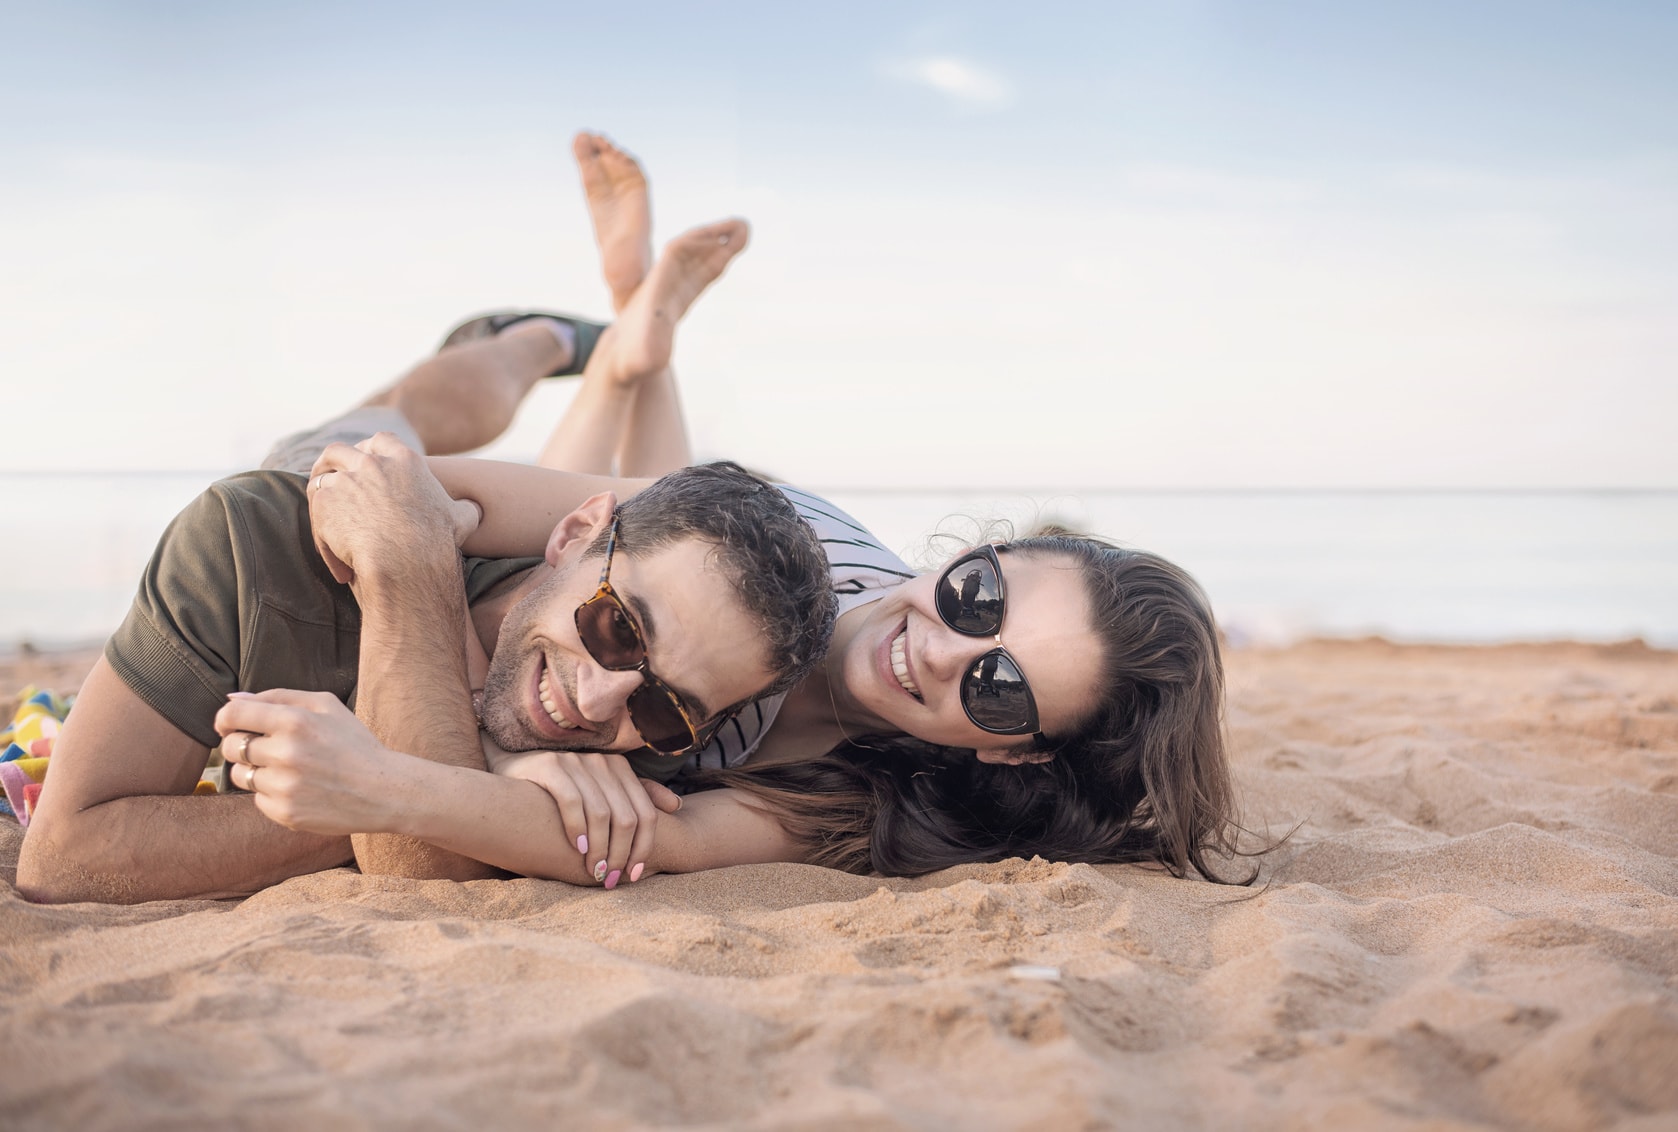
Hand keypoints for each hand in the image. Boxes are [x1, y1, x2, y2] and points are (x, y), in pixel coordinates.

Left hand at [215, 689, 408, 836]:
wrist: (384, 790)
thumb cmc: (354, 744)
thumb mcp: (326, 706)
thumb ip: (278, 696)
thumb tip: (233, 698)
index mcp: (295, 721)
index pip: (232, 715)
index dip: (225, 718)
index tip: (230, 724)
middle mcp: (285, 753)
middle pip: (231, 747)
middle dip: (239, 744)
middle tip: (264, 747)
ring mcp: (284, 786)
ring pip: (240, 775)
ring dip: (254, 770)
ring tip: (285, 769)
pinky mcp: (285, 813)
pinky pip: (257, 799)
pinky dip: (271, 793)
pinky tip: (298, 789)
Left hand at [306, 433, 480, 586]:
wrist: (409, 559)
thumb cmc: (437, 540)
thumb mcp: (462, 518)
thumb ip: (466, 508)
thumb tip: (475, 509)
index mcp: (405, 460)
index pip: (382, 441)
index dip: (370, 450)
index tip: (366, 463)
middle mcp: (372, 463)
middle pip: (340, 451)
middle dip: (332, 464)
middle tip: (330, 480)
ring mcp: (345, 480)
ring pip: (321, 478)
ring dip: (320, 496)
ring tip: (324, 516)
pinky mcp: (325, 503)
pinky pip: (316, 514)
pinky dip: (321, 535)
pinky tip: (335, 558)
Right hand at [492, 746, 680, 887]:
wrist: (511, 771)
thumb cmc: (561, 789)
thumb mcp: (602, 790)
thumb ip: (637, 796)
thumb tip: (678, 806)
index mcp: (621, 769)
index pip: (646, 813)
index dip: (644, 848)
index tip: (635, 875)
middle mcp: (603, 763)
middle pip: (626, 818)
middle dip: (622, 854)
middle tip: (612, 879)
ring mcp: (577, 763)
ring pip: (602, 814)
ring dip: (601, 849)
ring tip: (596, 871)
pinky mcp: (552, 767)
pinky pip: (572, 802)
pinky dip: (577, 829)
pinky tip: (577, 849)